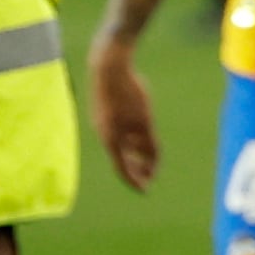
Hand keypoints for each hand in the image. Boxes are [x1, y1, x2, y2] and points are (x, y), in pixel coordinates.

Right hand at [88, 32, 159, 191]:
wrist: (108, 65)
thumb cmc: (128, 92)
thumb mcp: (144, 120)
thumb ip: (149, 142)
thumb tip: (153, 161)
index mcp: (111, 140)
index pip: (123, 168)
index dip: (135, 180)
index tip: (146, 190)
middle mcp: (103, 134)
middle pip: (121, 158)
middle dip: (137, 168)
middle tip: (150, 176)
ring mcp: (100, 123)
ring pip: (119, 144)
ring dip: (134, 153)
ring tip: (148, 157)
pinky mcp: (102, 112)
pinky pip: (117, 132)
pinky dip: (128, 139)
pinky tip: (138, 135)